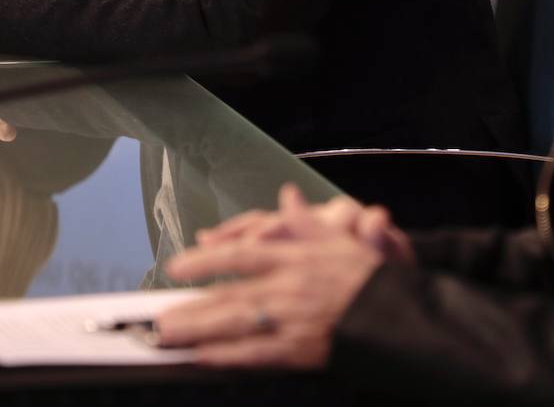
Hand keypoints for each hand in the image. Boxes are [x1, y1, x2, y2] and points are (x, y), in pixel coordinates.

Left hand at [157, 184, 385, 368]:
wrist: (395, 316)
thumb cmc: (367, 277)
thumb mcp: (338, 240)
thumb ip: (306, 221)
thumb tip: (287, 195)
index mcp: (295, 257)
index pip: (241, 256)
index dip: (206, 260)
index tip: (177, 265)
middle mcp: (288, 286)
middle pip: (230, 295)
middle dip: (191, 307)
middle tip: (159, 316)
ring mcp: (291, 319)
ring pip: (235, 324)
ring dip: (198, 331)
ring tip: (169, 335)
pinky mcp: (298, 348)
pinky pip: (256, 353)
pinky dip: (227, 356)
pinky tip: (204, 357)